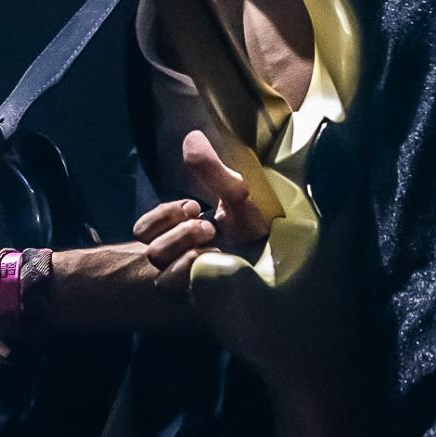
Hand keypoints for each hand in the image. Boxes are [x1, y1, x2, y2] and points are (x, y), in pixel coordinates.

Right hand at [131, 131, 273, 293]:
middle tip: (208, 227)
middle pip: (150, 250)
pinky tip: (215, 262)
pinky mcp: (198, 300)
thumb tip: (191, 136)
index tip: (192, 206)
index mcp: (186, 234)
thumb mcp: (237, 192)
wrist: (291, 254)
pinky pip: (170, 287)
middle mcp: (183, 260)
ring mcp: (189, 283)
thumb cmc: (263, 222)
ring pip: (157, 267)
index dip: (160, 218)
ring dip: (184, 249)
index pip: (144, 231)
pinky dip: (188, 270)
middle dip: (178, 233)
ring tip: (214, 242)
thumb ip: (211, 169)